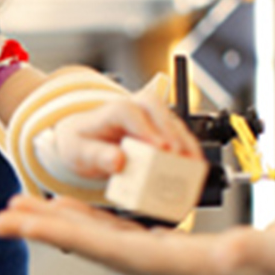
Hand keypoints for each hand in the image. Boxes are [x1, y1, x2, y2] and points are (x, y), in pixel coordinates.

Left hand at [0, 194, 274, 274]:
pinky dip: (89, 219)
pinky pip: (117, 233)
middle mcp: (160, 269)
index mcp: (180, 268)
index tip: (24, 224)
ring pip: (99, 239)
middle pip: (92, 246)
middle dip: (45, 230)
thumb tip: (228, 251)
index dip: (66, 234)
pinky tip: (69, 207)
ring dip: (59, 222)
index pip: (110, 250)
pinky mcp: (169, 252)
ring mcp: (162, 262)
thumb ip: (258, 255)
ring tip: (20, 207)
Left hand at [51, 90, 202, 178]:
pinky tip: (194, 166)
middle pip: (159, 111)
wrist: (84, 141)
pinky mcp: (163, 130)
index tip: (160, 149)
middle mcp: (135, 107)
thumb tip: (117, 161)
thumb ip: (97, 156)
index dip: (147, 130)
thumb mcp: (80, 153)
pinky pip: (180, 135)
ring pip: (174, 122)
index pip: (130, 113)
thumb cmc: (82, 144)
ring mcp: (151, 117)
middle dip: (173, 135)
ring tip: (194, 165)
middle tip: (180, 158)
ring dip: (187, 143)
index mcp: (112, 110)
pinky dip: (189, 150)